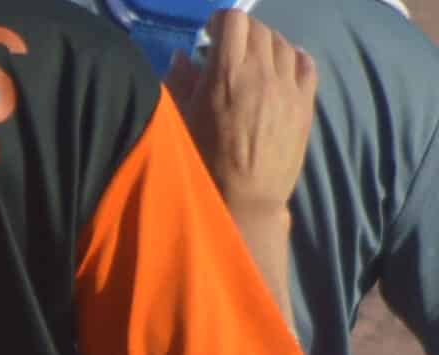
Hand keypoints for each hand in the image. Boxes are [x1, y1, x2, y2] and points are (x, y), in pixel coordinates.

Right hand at [175, 5, 321, 217]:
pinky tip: (283, 66)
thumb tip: (183, 57)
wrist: (243, 201)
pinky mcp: (305, 101)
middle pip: (259, 29)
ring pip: (283, 43)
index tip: (210, 35)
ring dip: (267, 44)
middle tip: (229, 50)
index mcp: (226, 75)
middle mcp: (261, 72)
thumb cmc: (202, 164)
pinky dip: (294, 57)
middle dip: (242, 34)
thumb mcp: (180, 124)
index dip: (220, 21)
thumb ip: (180, 85)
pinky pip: (306, 63)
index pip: (232, 21)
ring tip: (255, 60)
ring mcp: (288, 86)